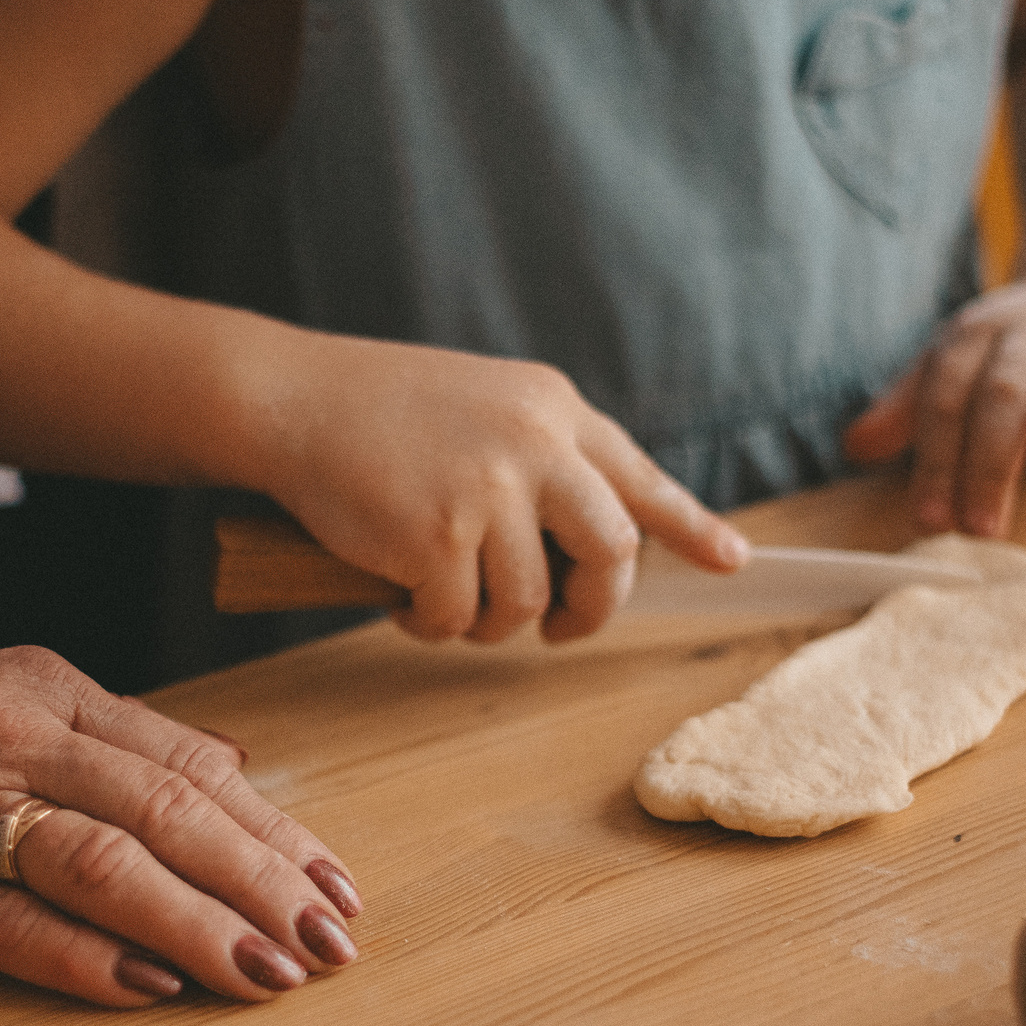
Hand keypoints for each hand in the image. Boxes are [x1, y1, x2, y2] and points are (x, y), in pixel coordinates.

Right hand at [0, 620, 365, 1006]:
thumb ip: (110, 729)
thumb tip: (228, 772)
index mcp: (46, 690)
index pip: (189, 766)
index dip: (273, 831)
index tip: (337, 886)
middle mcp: (10, 737)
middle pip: (167, 812)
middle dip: (263, 883)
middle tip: (333, 944)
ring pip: (101, 862)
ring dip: (197, 924)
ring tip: (267, 973)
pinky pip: (0, 921)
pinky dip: (83, 956)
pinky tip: (148, 987)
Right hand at [262, 336, 748, 642]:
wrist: (293, 399)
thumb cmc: (380, 412)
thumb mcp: (486, 408)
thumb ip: (544, 458)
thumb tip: (594, 543)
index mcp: (552, 408)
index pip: (640, 477)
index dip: (691, 527)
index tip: (732, 562)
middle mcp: (534, 443)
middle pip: (612, 551)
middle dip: (593, 605)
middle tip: (561, 626)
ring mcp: (487, 488)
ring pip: (529, 601)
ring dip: (490, 622)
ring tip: (448, 602)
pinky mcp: (435, 535)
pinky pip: (459, 618)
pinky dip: (432, 625)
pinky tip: (403, 600)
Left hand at [841, 277, 1025, 537]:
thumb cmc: (1008, 355)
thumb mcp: (952, 372)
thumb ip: (909, 409)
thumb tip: (855, 445)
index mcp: (975, 338)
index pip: (946, 396)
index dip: (936, 456)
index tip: (928, 517)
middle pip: (1005, 392)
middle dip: (987, 459)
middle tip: (980, 526)